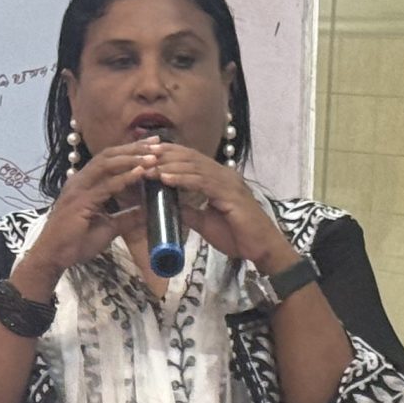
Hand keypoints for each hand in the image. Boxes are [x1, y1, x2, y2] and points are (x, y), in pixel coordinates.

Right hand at [25, 141, 156, 274]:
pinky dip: (124, 178)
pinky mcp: (81, 201)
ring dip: (131, 158)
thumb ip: (126, 217)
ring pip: (107, 165)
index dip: (130, 151)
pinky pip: (106, 185)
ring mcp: (79, 188)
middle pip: (109, 155)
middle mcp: (80, 180)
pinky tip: (140, 172)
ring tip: (152, 156)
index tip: (152, 147)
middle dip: (134, 148)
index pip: (109, 160)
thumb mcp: (108, 227)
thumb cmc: (76, 243)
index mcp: (84, 183)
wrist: (53, 257)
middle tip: (157, 143)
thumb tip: (146, 211)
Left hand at [141, 144, 295, 272]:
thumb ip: (190, 211)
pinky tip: (165, 178)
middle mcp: (225, 175)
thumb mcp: (205, 222)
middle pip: (191, 158)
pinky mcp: (231, 194)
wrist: (261, 249)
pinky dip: (182, 179)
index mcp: (219, 178)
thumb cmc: (237, 237)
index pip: (191, 160)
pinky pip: (203, 182)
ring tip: (148, 166)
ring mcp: (229, 182)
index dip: (170, 154)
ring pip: (194, 167)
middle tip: (142, 153)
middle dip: (165, 154)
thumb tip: (171, 205)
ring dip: (169, 166)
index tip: (147, 153)